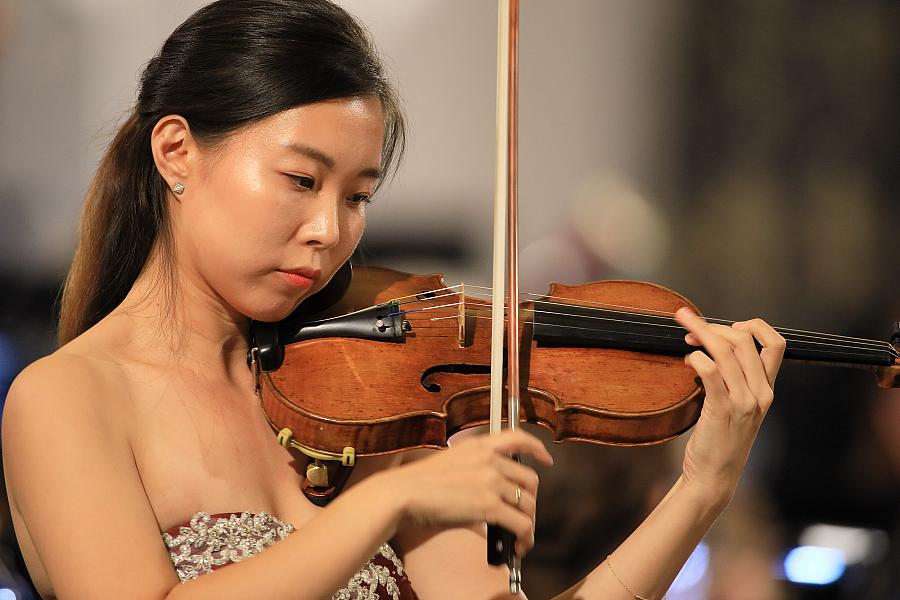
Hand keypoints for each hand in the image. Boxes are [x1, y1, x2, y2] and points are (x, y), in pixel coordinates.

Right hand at [384, 429, 552, 555]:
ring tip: (520, 538)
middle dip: (530, 501)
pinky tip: (519, 546)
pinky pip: (522, 524)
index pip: (518, 437)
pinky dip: (525, 538)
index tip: (546, 459)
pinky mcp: (489, 505)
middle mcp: (489, 460)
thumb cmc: (417, 484)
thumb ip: (472, 471)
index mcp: (479, 446)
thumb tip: (488, 494)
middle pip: (530, 480)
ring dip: (528, 524)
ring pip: (528, 505)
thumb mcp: (449, 463)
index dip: (537, 448)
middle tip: (522, 516)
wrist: (402, 494)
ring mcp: (491, 481)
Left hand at [675, 307, 785, 504]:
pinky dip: (696, 357)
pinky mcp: (722, 409)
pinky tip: (688, 360)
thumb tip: (713, 346)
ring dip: (700, 333)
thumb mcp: (739, 408)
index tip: (729, 325)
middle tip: (691, 328)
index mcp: (767, 390)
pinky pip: (710, 370)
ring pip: (725, 350)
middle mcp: (760, 393)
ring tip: (685, 334)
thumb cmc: (721, 440)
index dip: (754, 326)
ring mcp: (743, 402)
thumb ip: (735, 379)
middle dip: (714, 326)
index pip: (776, 344)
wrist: (715, 477)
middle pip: (745, 339)